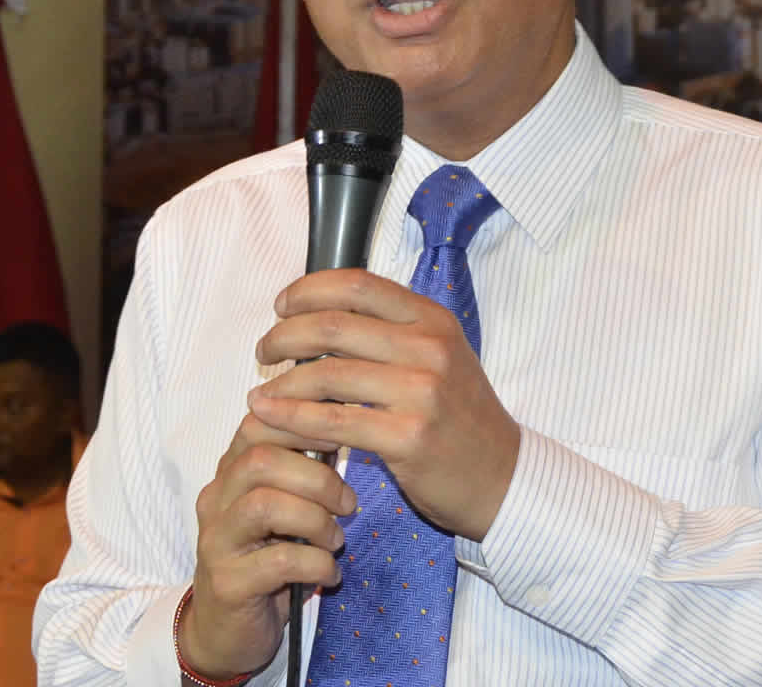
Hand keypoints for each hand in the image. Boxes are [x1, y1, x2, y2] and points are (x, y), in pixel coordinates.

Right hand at [179, 414, 357, 677]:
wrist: (226, 632)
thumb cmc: (265, 562)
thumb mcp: (282, 512)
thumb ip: (298, 475)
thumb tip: (344, 433)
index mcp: (230, 475)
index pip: (256, 425)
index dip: (301, 422)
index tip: (341, 436)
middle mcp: (216, 501)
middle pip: (259, 461)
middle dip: (317, 478)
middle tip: (348, 504)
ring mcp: (216, 542)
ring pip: (265, 505)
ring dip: (315, 520)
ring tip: (335, 539)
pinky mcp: (227, 583)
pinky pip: (279, 561)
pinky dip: (317, 564)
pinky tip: (330, 574)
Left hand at [249, 268, 521, 541]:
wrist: (502, 476)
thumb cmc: (459, 417)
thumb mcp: (439, 356)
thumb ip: (391, 332)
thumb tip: (320, 315)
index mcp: (432, 320)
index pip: (357, 285)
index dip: (309, 290)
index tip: (281, 306)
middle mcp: (429, 348)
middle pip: (333, 325)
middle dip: (284, 335)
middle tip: (264, 351)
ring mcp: (421, 392)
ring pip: (326, 374)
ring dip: (281, 382)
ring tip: (260, 393)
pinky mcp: (408, 437)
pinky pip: (332, 421)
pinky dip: (292, 418)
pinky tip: (270, 418)